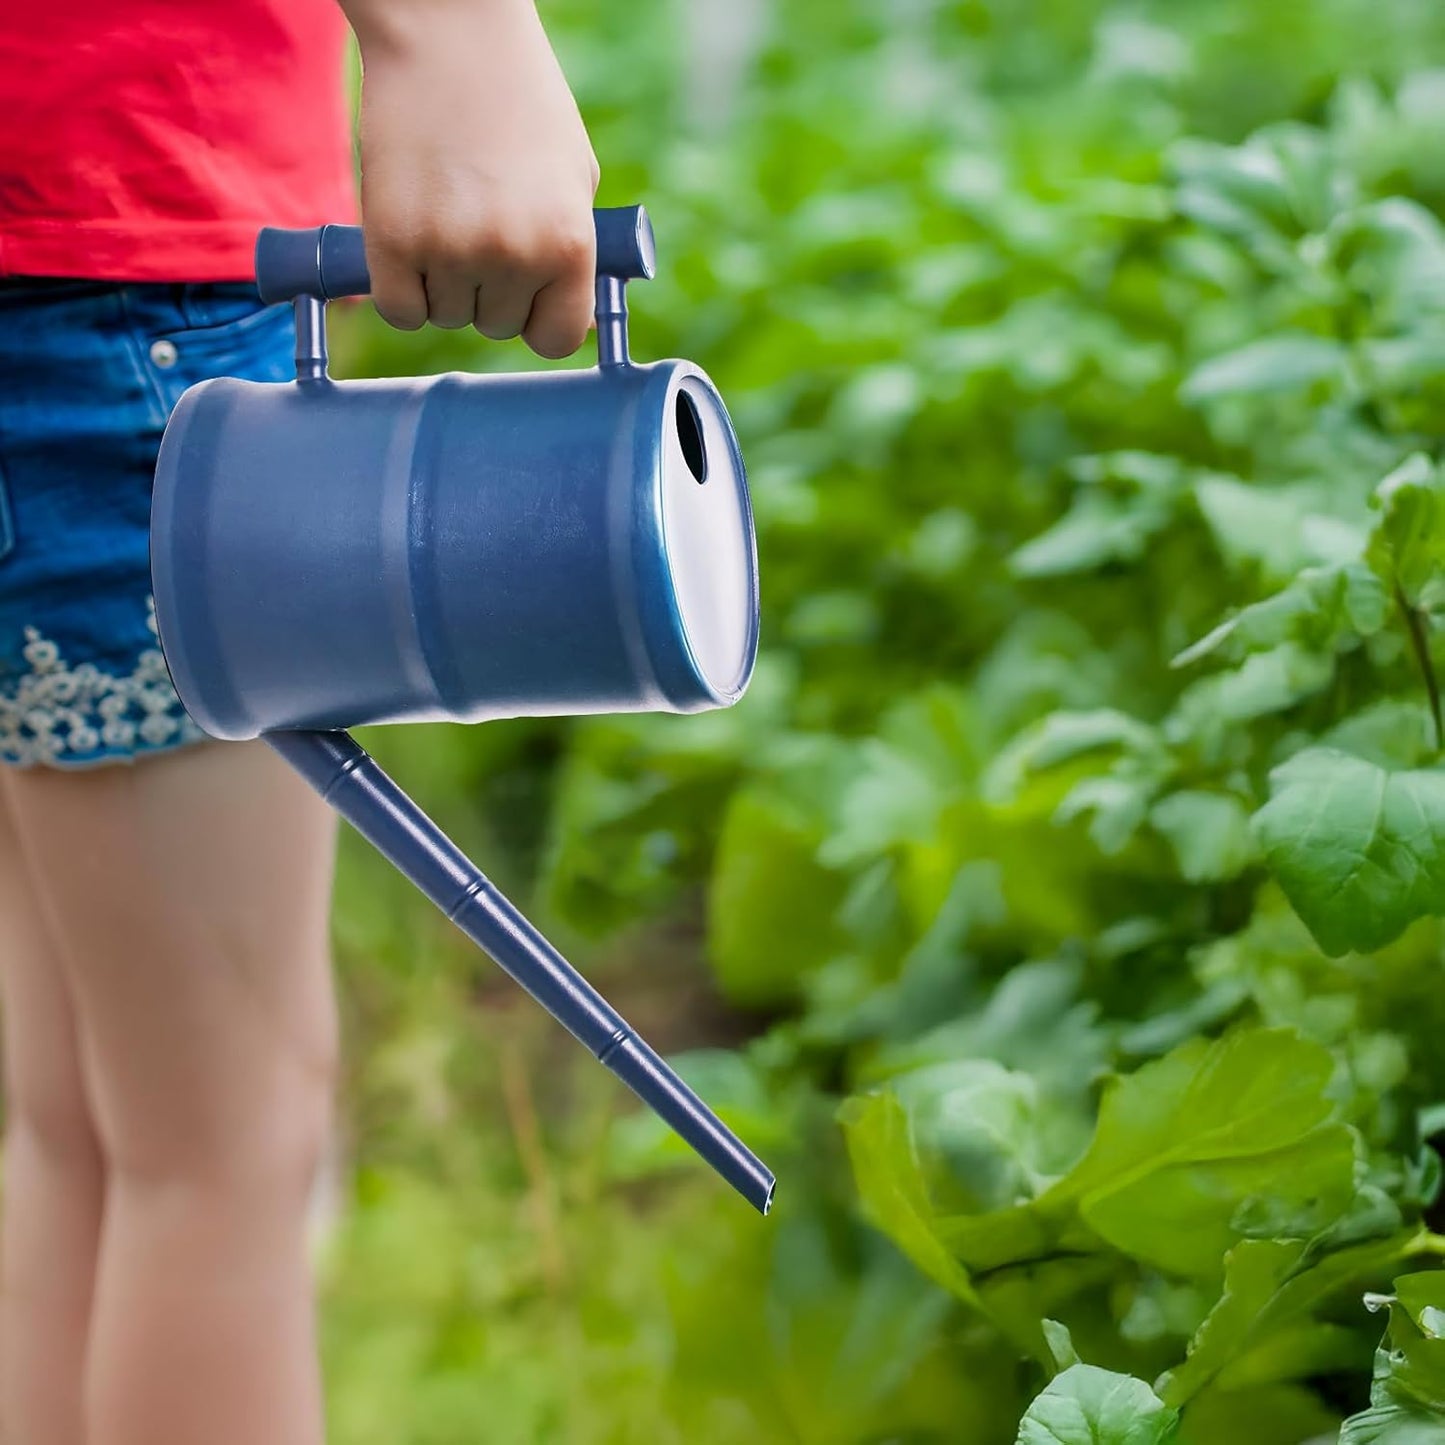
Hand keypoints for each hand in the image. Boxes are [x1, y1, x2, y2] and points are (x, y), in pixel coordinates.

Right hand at [339, 0, 599, 356]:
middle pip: (495, 326)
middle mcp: (514, 256)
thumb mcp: (573, 178)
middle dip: (486, 289)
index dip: (536, 319)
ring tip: (444, 214)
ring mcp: (451, 250)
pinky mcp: (392, 239)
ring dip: (441, 283)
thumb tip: (567, 319)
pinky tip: (408, 242)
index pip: (556, 340)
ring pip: (446, 316)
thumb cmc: (518, 101)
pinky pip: (400, 310)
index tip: (523, 293)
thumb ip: (571, 254)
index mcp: (569, 244)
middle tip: (475, 225)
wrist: (449, 32)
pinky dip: (401, 289)